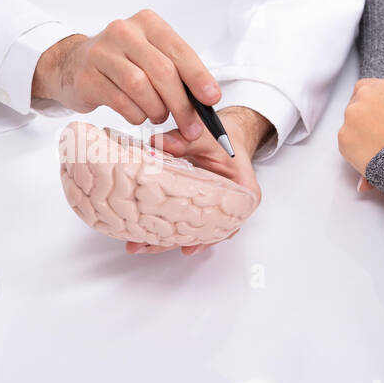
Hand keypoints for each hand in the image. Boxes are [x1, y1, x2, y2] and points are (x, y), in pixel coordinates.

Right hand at [31, 9, 219, 141]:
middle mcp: (124, 31)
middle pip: (162, 71)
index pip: (179, 51)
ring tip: (159, 116)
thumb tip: (207, 101)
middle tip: (192, 128)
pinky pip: (120, 102)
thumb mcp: (150, 56)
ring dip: (157, 110)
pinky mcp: (87, 76)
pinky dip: (136, 115)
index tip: (212, 99)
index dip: (198, 77)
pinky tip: (138, 115)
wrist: (72, 65)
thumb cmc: (121, 63)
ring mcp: (101, 53)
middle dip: (182, 104)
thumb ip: (177, 72)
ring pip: (141, 87)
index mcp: (147, 22)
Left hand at [125, 106, 268, 255]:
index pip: (230, 221)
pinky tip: (147, 238)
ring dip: (166, 239)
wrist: (227, 136)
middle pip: (204, 232)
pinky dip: (166, 229)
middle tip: (150, 246)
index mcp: (243, 191)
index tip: (189, 245)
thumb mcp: (208, 137)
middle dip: (175, 242)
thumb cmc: (225, 139)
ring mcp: (212, 209)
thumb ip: (185, 140)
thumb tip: (157, 142)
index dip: (208, 237)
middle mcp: (228, 206)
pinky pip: (183, 222)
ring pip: (190, 231)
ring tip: (140, 245)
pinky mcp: (197, 206)